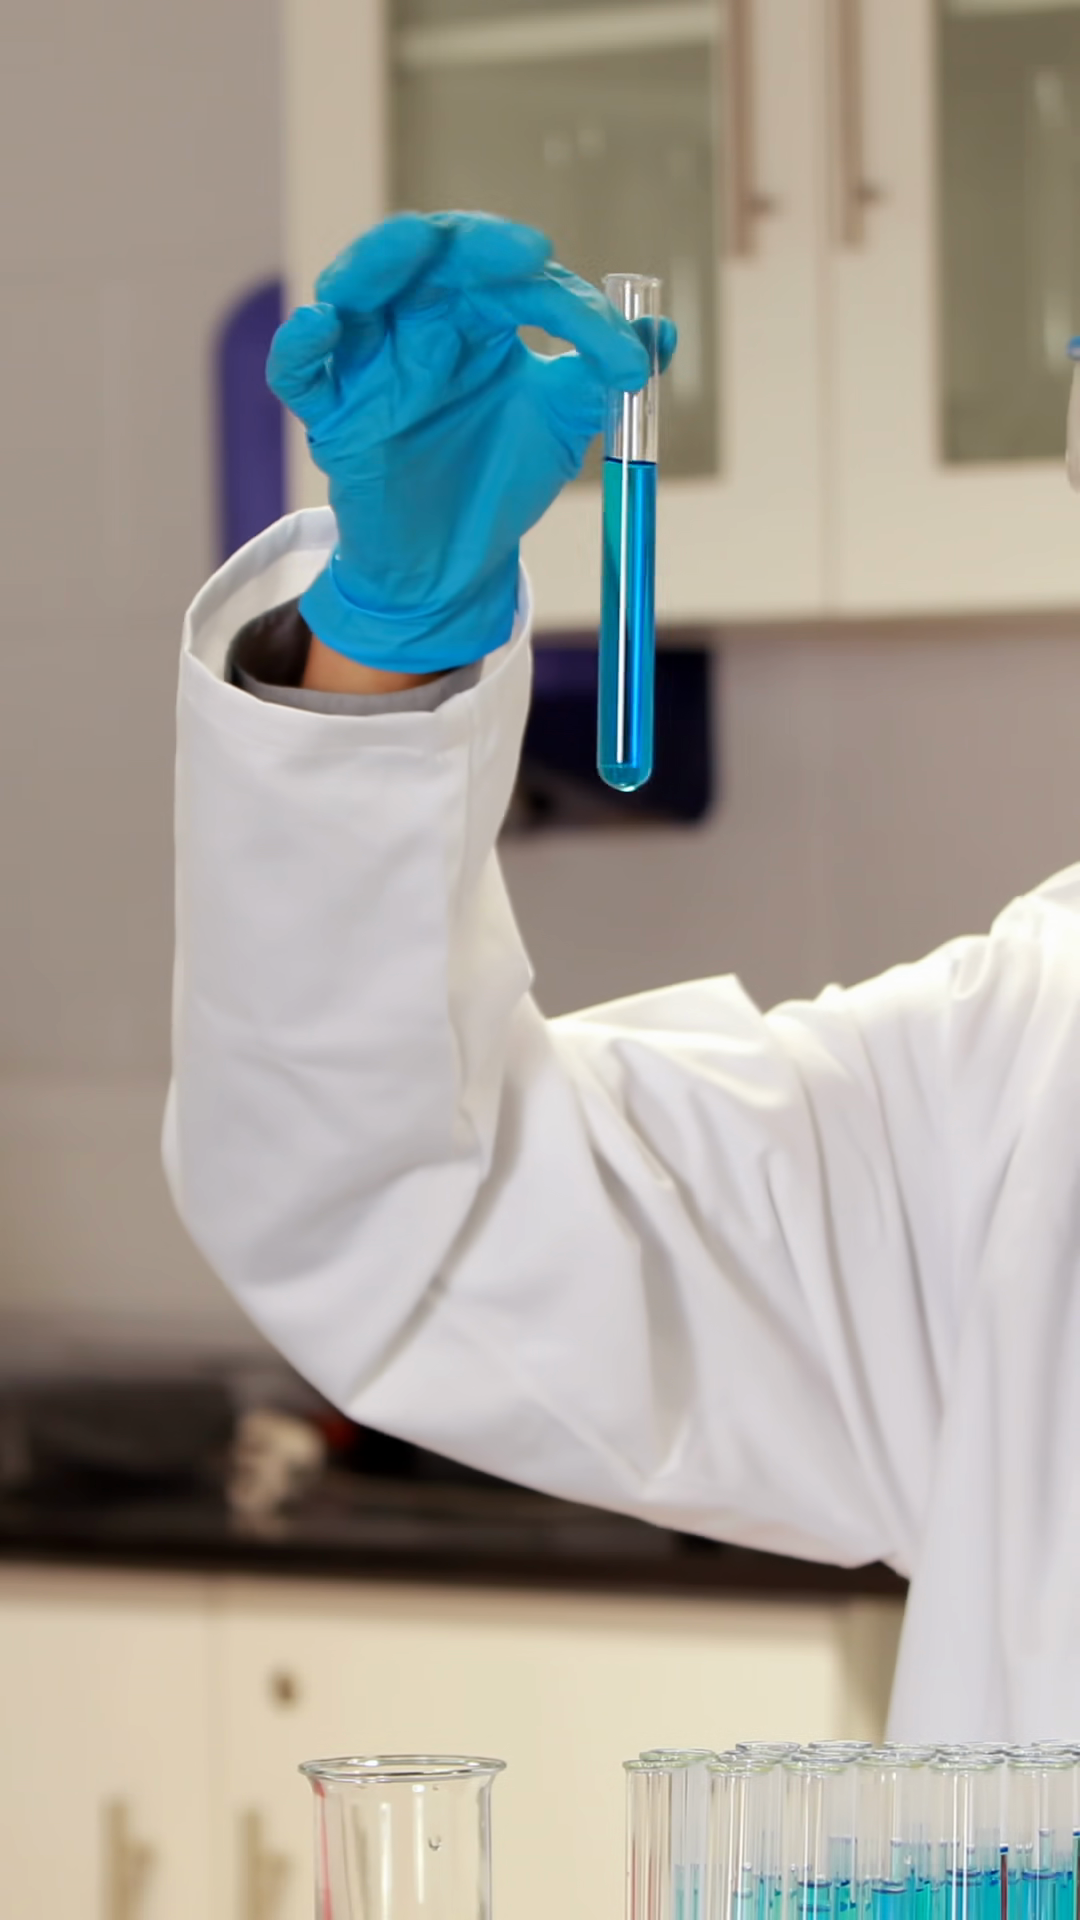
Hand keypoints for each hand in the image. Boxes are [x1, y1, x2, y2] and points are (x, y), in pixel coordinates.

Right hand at [267, 211, 675, 673]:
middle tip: (521, 253)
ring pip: (355, 291)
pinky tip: (321, 323)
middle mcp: (421, 327)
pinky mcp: (332, 417)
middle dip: (470, 243)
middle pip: (428, 255)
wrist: (456, 565)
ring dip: (375, 262)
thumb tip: (661, 334)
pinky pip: (300, 372)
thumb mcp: (561, 425)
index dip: (567, 303)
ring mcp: (371, 367)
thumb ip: (599, 375)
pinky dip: (301, 344)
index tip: (619, 356)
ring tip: (406, 251)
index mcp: (478, 318)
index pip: (514, 278)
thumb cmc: (498, 482)